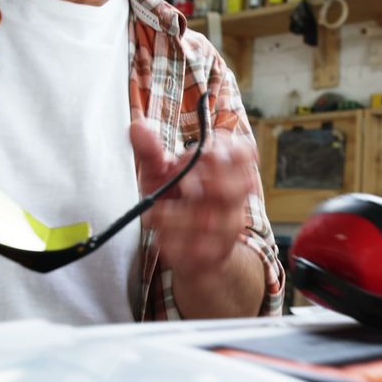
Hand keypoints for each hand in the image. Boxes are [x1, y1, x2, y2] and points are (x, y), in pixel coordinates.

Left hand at [130, 120, 257, 274]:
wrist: (191, 252)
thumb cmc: (178, 204)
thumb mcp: (162, 174)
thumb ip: (151, 151)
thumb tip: (137, 126)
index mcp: (226, 173)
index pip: (243, 153)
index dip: (221, 150)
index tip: (197, 156)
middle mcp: (233, 201)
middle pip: (236, 186)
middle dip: (204, 181)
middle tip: (180, 186)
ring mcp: (227, 229)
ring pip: (210, 220)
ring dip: (175, 217)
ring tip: (155, 215)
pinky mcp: (215, 255)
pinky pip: (196, 249)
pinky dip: (172, 243)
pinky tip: (161, 238)